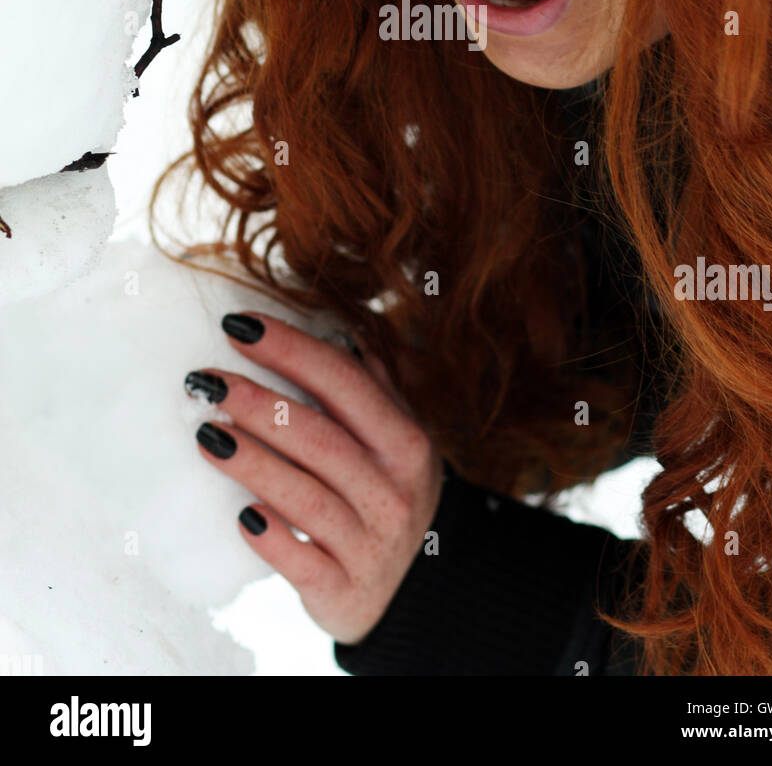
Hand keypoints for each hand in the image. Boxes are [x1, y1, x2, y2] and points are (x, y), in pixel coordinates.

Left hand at [185, 312, 444, 644]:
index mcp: (405, 442)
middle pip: (320, 437)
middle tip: (205, 381)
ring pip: (306, 497)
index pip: (345, 382)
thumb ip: (373, 386)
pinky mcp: (343, 591)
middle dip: (259, 403)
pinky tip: (238, 514)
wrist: (419, 591)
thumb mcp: (400, 439)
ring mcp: (370, 544)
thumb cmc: (390, 495)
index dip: (291, 349)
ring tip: (206, 433)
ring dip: (252, 462)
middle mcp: (393, 490)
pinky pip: (302, 563)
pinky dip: (271, 539)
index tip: (239, 326)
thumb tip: (341, 328)